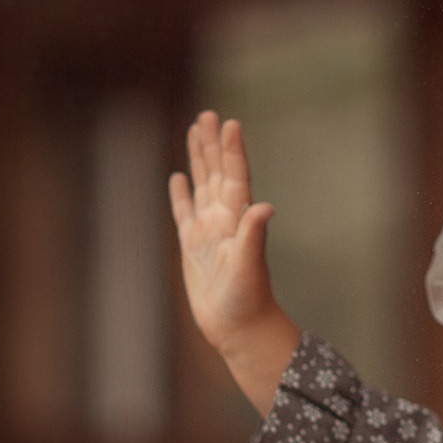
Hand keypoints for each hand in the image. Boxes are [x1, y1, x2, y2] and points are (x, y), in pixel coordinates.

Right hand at [168, 111, 300, 412]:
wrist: (239, 328)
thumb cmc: (247, 300)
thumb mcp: (249, 266)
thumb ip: (254, 235)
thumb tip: (265, 207)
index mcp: (236, 219)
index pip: (234, 176)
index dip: (231, 150)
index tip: (229, 122)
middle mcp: (223, 220)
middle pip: (216, 172)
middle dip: (212, 144)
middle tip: (209, 114)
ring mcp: (208, 231)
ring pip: (201, 185)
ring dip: (199, 158)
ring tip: (195, 131)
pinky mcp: (194, 247)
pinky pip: (184, 213)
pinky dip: (181, 194)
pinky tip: (178, 177)